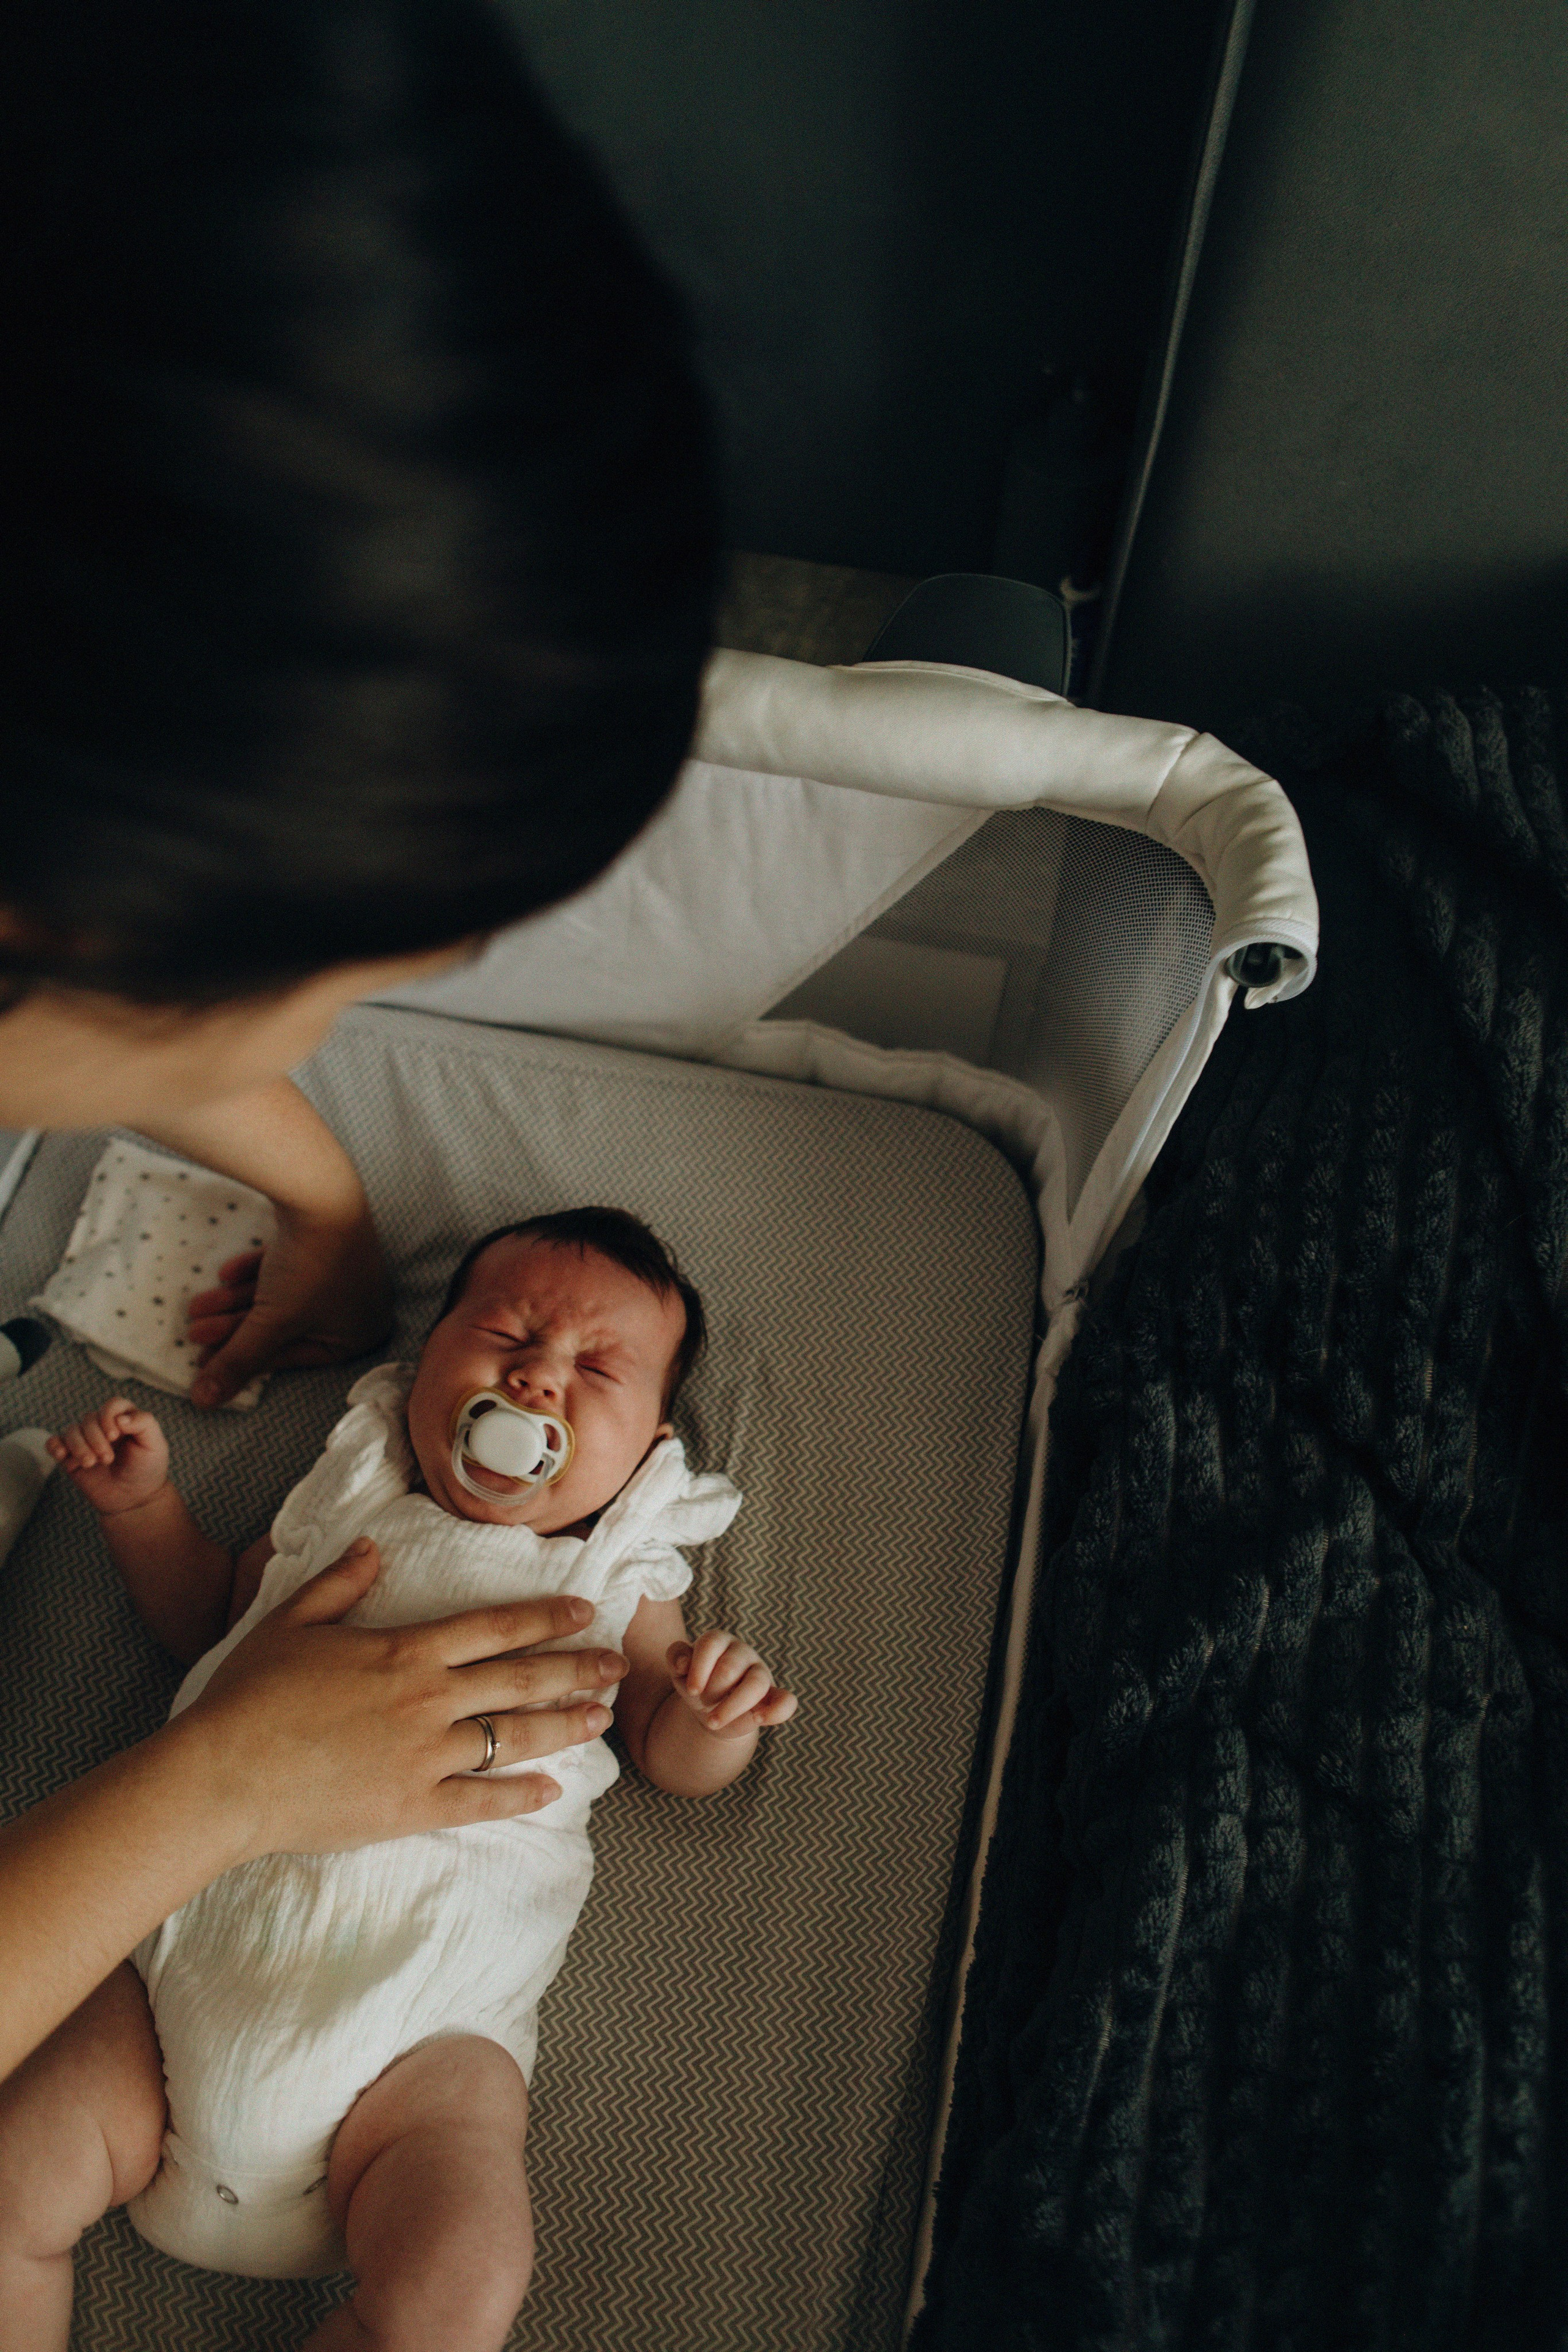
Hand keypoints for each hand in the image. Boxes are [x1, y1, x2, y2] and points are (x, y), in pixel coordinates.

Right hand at [46, 1399, 169, 1518]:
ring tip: (91, 1464)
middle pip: (89, 1419)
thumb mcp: (155, 1444)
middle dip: (96, 1439)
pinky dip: (55, 1446)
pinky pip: (54, 1443)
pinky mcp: (71, 1458)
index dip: (108, 1417)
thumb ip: (143, 1423)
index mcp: (124, 1419)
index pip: (112, 1405)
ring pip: (71, 1431)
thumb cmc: (147, 1469)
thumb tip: (119, 1417)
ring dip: (79, 1446)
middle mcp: (103, 1427)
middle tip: (108, 1459)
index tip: (114, 1436)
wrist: (135, 1499)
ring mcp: (86, 1442)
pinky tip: (64, 1456)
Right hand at [178, 1537, 631, 1853]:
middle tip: (619, 1665)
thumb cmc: (249, 1696)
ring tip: (600, 1720)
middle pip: (522, 1680)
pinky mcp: (412, 1807)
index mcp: (406, 1651)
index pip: (496, 1627)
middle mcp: (428, 1699)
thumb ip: (339, 1584)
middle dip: (577, 1670)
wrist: (224, 1775)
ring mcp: (424, 1756)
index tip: (585, 1613)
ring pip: (514, 1737)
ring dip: (564, 1727)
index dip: (546, 1618)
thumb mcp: (290, 1622)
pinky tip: (552, 1792)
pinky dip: (521, 1796)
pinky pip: (481, 1801)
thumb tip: (373, 1547)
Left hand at [185, 1207, 392, 1407]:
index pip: (295, 1356)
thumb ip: (238, 1362)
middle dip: (235, 1328)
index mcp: (360, 1333)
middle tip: (196, 1331)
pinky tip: (225, 1274)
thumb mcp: (269, 1323)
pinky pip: (288, 1269)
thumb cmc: (310, 1268)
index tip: (206, 1360)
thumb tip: (205, 1401)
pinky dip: (256, 1274)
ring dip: (237, 1303)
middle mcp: (358, 1305)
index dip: (246, 1360)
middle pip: (284, 1326)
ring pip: (282, 1297)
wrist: (321, 1194)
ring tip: (198, 1305)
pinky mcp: (327, 1241)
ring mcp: (344, 1271)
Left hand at [665, 1629, 797, 1739]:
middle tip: (704, 1702)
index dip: (700, 1667)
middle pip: (730, 1667)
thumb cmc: (697, 1685)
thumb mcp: (680, 1673)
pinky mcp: (773, 1696)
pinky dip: (776, 1711)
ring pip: (756, 1684)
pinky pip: (786, 1701)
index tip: (691, 1690)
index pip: (711, 1643)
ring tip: (713, 1722)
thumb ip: (676, 1657)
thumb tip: (682, 1662)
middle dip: (712, 1690)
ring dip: (731, 1707)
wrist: (710, 1712)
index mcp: (719, 1641)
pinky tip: (758, 1719)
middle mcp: (742, 1653)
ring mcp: (760, 1673)